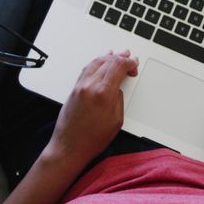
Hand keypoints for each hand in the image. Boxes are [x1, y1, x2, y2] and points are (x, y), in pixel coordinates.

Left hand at [46, 51, 138, 167]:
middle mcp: (90, 86)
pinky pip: (86, 69)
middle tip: (129, 59)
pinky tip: (100, 62)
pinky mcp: (74, 90)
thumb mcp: (116, 121)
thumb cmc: (91, 139)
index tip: (134, 64)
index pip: (118, 66)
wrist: (69, 147)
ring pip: (96, 62)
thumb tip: (118, 88)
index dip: (129, 62)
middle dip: (121, 58)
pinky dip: (96, 62)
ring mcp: (80, 86)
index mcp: (103, 93)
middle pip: (108, 62)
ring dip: (108, 58)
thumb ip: (119, 99)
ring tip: (116, 55)